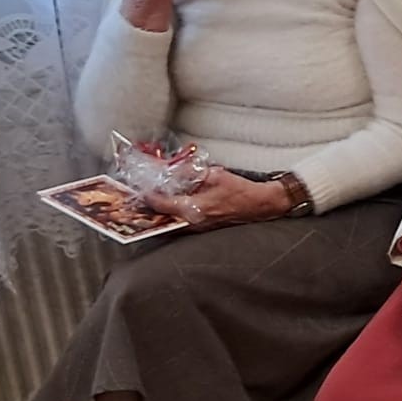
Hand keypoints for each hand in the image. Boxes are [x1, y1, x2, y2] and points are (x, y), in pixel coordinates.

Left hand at [142, 167, 291, 232]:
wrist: (260, 205)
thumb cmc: (241, 191)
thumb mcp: (215, 174)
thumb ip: (191, 173)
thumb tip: (173, 171)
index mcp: (194, 209)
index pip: (162, 205)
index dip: (149, 196)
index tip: (142, 189)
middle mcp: (193, 222)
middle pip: (161, 219)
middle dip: (150, 208)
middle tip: (141, 198)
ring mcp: (197, 228)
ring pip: (169, 224)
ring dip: (159, 214)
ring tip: (152, 204)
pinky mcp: (202, 228)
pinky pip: (179, 225)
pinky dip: (171, 217)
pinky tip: (170, 209)